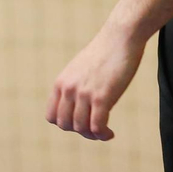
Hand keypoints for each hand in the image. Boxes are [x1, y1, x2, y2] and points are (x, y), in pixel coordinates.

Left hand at [45, 23, 145, 140]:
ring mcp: (84, 93)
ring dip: (93, 135)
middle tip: (94, 128)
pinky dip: (103, 134)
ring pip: (81, 128)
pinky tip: (110, 133)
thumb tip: (77, 106)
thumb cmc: (104, 52)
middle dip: (79, 131)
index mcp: (61, 82)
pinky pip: (97, 126)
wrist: (120, 37)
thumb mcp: (79, 69)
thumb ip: (74, 86)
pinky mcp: (101, 97)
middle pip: (65, 125)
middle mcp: (69, 89)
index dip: (65, 123)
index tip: (80, 121)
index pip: (51, 116)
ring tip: (104, 132)